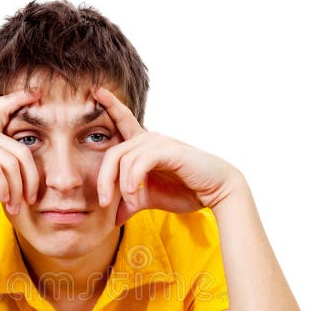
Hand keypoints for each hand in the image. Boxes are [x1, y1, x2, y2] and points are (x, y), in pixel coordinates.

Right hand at [0, 89, 41, 212]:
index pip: (5, 107)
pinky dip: (4, 189)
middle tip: (30, 201)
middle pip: (22, 151)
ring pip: (11, 164)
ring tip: (15, 209)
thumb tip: (20, 192)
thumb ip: (0, 181)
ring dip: (17, 190)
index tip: (38, 92)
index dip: (22, 97)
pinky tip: (4, 202)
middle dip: (31, 179)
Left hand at [93, 87, 240, 224]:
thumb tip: (113, 220)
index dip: (110, 105)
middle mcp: (149, 138)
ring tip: (129, 203)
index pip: (122, 121)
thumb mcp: (150, 198)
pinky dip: (132, 180)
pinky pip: (140, 162)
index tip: (95, 90)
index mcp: (142, 146)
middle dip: (103, 180)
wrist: (214, 191)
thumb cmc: (185, 190)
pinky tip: (135, 193)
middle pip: (112, 153)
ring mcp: (159, 142)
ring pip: (124, 159)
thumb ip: (130, 203)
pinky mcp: (168, 150)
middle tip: (104, 203)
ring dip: (121, 186)